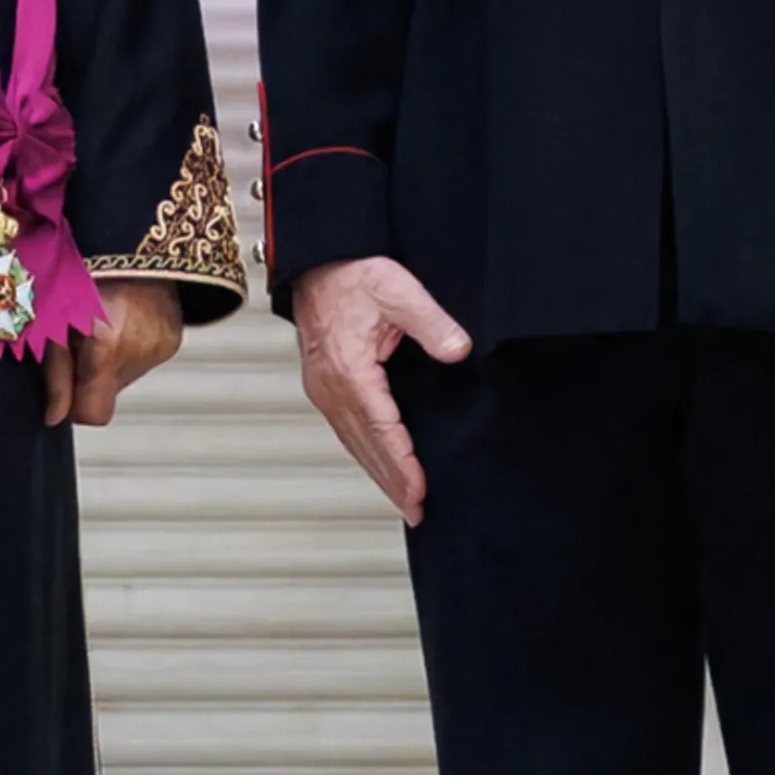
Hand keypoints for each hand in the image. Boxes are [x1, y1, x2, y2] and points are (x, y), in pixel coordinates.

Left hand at [46, 278, 180, 426]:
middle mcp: (140, 352)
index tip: (63, 388)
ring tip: (102, 324)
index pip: (93, 414)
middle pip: (106, 395)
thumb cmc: (84, 268)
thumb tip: (54, 418)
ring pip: (123, 378)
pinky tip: (122, 320)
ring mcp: (160, 348)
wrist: (130, 238)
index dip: (74, 407)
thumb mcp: (55, 318)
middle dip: (89, 377)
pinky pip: (142, 360)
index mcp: (108, 345)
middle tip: (79, 340)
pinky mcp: (173, 341)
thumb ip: (56, 374)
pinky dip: (128, 348)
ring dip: (108, 362)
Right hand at [291, 256, 471, 525]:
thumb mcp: (398, 288)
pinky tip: (377, 463)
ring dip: (377, 473)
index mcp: (349, 370)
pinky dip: (364, 453)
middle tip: (416, 512)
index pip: (382, 428)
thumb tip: (457, 350)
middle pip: (365, 446)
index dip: (402, 463)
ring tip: (402, 500)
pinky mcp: (323, 385)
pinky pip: (345, 429)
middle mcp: (330, 386)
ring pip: (353, 442)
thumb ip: (430, 321)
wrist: (317, 262)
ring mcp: (323, 388)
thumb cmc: (352, 274)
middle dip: (391, 481)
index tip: (418, 490)